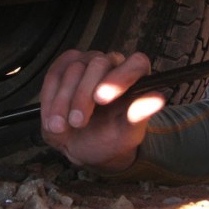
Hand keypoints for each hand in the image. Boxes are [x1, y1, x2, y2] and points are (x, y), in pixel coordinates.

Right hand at [39, 49, 164, 172]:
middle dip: (83, 96)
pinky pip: (54, 75)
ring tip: (61, 127)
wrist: (86, 146)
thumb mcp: (127, 133)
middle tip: (78, 122)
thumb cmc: (111, 138)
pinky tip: (52, 119)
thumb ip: (140, 114)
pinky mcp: (64, 68)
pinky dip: (49, 98)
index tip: (102, 98)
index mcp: (135, 76)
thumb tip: (158, 98)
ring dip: (63, 102)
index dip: (120, 77)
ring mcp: (86, 63)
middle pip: (98, 64)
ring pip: (73, 70)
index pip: (135, 63)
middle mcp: (112, 64)